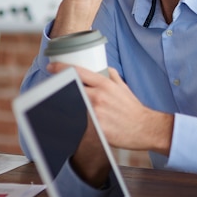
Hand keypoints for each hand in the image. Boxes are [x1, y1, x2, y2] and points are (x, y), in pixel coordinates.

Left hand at [47, 62, 173, 154]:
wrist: (144, 127)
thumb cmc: (133, 108)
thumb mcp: (123, 87)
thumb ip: (110, 75)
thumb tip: (100, 68)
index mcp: (105, 85)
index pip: (78, 72)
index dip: (61, 68)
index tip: (52, 67)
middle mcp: (98, 97)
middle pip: (71, 88)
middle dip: (62, 88)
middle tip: (56, 89)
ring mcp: (96, 113)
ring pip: (74, 105)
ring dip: (72, 105)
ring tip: (75, 108)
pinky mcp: (95, 128)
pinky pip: (81, 121)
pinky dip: (79, 120)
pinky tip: (83, 121)